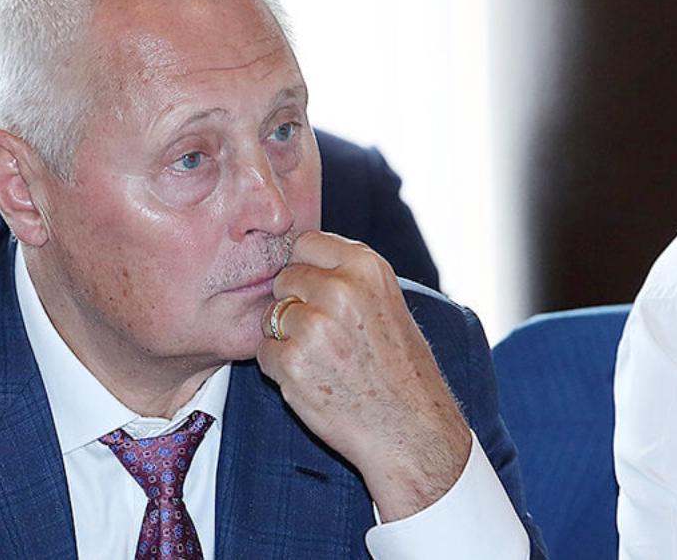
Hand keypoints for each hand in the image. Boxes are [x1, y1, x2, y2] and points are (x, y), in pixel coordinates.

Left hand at [256, 231, 470, 520]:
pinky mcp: (292, 362)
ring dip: (285, 338)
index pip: (305, 243)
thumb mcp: (388, 303)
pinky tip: (314, 381)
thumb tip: (300, 256)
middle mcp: (339, 289)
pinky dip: (280, 368)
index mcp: (366, 267)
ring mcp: (314, 326)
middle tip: (325, 336)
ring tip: (323, 360)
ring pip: (270, 316)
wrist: (412, 432)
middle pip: (283, 278)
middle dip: (294, 304)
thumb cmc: (400, 370)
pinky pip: (264, 352)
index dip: (306, 269)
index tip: (317, 292)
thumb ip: (347, 276)